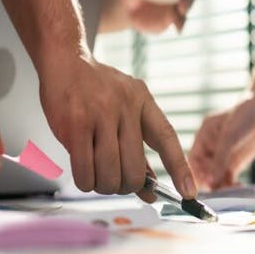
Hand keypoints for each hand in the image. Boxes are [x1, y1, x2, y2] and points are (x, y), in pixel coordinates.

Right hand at [38, 51, 196, 200]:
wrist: (65, 61)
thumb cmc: (94, 90)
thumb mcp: (125, 108)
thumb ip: (137, 148)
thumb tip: (149, 191)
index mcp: (142, 101)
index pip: (167, 138)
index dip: (179, 168)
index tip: (189, 192)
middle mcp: (125, 106)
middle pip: (134, 169)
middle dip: (124, 186)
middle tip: (115, 182)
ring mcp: (100, 114)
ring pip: (110, 174)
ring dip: (103, 186)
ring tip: (96, 175)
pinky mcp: (75, 124)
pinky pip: (85, 171)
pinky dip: (85, 182)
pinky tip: (83, 172)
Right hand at [189, 60, 254, 189]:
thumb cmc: (244, 113)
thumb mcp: (229, 136)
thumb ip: (220, 159)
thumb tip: (211, 181)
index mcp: (202, 138)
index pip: (192, 160)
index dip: (193, 174)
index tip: (199, 187)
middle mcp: (209, 149)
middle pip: (203, 172)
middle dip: (209, 183)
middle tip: (218, 191)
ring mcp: (221, 157)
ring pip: (216, 178)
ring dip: (221, 186)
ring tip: (231, 190)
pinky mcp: (233, 163)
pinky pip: (228, 179)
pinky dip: (231, 185)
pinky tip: (237, 187)